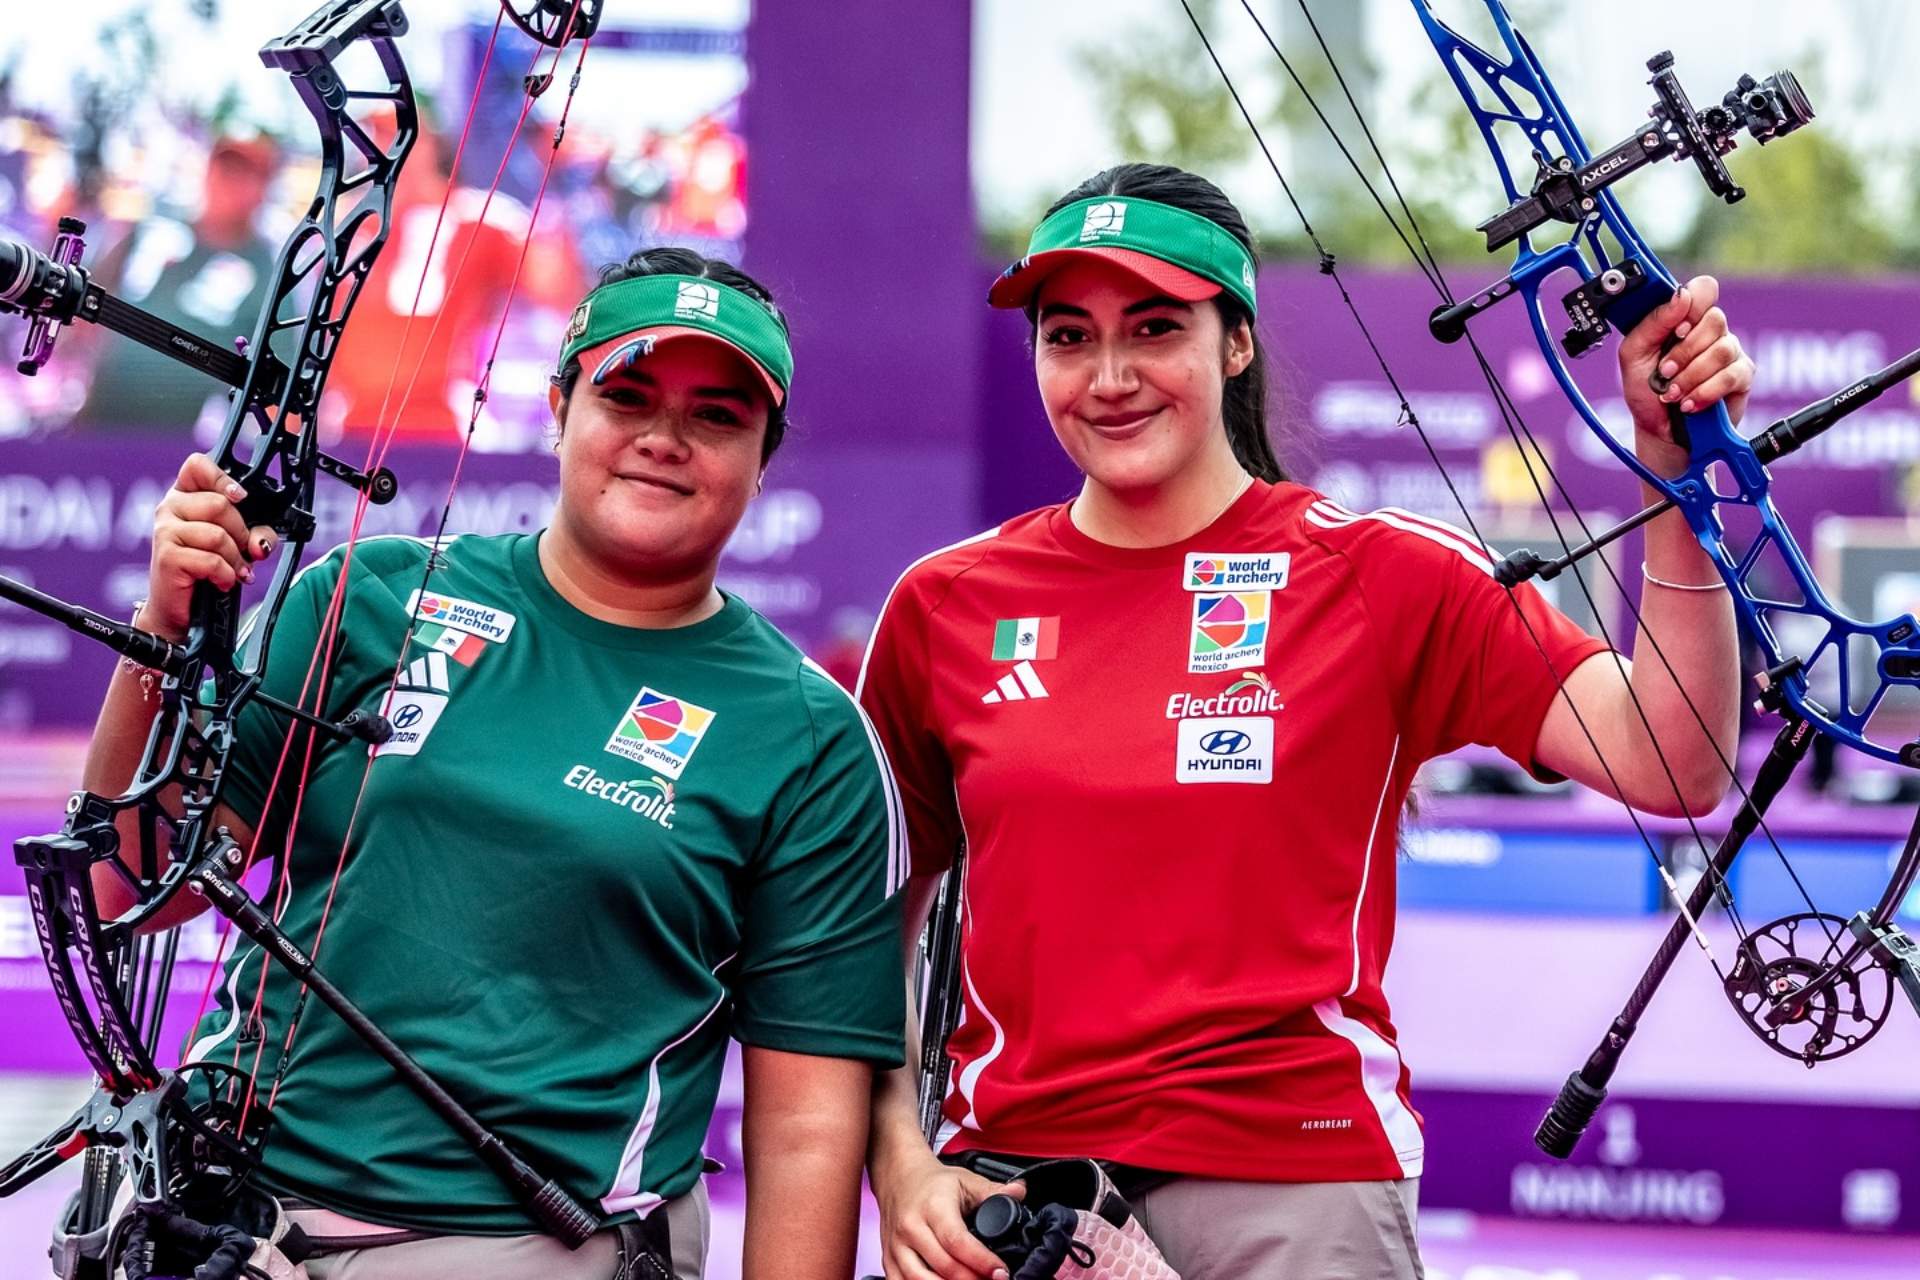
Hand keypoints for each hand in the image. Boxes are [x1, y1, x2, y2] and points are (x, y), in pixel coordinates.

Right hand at [145, 453, 275, 641]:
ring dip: (235, 558)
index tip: (239, 497)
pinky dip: (226, 574)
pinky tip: (223, 581)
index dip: (222, 478)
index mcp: (185, 496)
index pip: (197, 465)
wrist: (180, 608)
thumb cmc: (206, 571)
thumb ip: (256, 534)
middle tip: (243, 552)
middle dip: (241, 532)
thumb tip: (261, 543)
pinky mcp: (167, 557)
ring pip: (218, 534)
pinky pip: (212, 560)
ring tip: (234, 570)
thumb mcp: (237, 544)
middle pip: (219, 504)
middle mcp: (170, 508)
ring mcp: (164, 531)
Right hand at [878, 1150, 1022, 1279]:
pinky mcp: (888, 1260)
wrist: (898, 1177)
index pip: (957, 1240)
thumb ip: (993, 1191)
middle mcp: (911, 1228)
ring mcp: (896, 1247)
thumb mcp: (965, 1180)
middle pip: (943, 1266)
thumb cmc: (933, 1183)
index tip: (1001, 1272)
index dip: (981, 1261)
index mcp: (933, 1207)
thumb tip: (1019, 1193)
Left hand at [1617, 274, 1753, 471]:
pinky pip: (1732, 374)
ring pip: (1723, 349)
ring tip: (1673, 393)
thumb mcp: (1633, 356)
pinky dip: (1706, 391)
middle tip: (1665, 372)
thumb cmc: (1646, 393)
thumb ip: (1652, 324)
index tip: (1675, 329)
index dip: (1693, 304)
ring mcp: (1729, 352)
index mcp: (1683, 320)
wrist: (1658, 433)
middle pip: (1714, 319)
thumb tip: (1680, 296)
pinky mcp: (1742, 377)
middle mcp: (1710, 332)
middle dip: (1684, 351)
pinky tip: (1690, 404)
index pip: (1703, 289)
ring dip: (1691, 375)